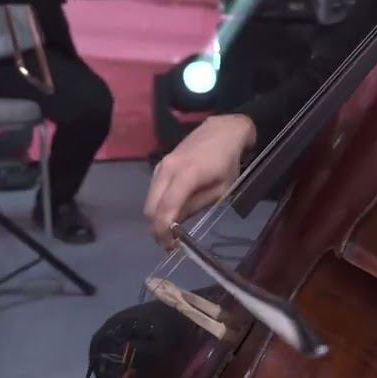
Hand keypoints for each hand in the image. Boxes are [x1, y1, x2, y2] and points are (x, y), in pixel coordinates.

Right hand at [144, 114, 256, 250]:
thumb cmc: (227, 161)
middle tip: (169, 242)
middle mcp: (167, 169)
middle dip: (156, 229)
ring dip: (156, 218)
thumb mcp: (220, 190)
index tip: (170, 247)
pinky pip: (153, 190)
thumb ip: (196, 206)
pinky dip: (158, 205)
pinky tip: (170, 212)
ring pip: (149, 200)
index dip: (163, 232)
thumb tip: (176, 223)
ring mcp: (161, 165)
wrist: (223, 130)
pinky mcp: (160, 164)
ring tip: (171, 230)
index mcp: (185, 175)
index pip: (165, 210)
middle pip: (150, 208)